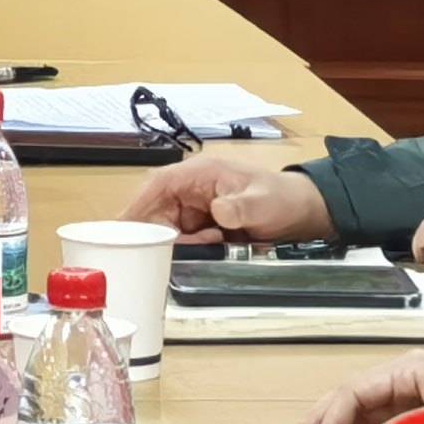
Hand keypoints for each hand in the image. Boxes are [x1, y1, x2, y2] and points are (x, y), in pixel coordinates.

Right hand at [124, 154, 334, 241]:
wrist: (302, 213)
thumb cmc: (282, 198)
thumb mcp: (263, 202)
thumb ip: (240, 206)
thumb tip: (219, 211)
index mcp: (200, 174)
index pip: (157, 184)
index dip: (137, 204)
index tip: (122, 226)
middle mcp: (192, 189)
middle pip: (157, 211)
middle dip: (163, 233)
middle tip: (184, 247)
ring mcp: (196, 208)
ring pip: (168, 229)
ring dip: (183, 243)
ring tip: (216, 243)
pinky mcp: (202, 225)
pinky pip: (183, 239)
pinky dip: (192, 249)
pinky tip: (216, 248)